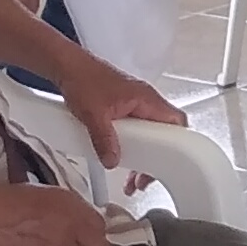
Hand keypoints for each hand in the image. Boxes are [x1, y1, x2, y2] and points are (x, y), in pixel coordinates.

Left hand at [45, 55, 183, 165]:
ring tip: (132, 177)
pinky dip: (133, 147)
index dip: (178, 144)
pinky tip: (120, 159)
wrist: (68, 66)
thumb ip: (104, 140)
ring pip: (150, 134)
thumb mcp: (93, 114)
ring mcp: (136, 104)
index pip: (177, 122)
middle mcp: (146, 101)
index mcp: (146, 99)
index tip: (167, 165)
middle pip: (165, 134)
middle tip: (144, 179)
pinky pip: (137, 130)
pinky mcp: (125, 107)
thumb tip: (112, 160)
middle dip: (157, 160)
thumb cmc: (83, 79)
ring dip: (144, 156)